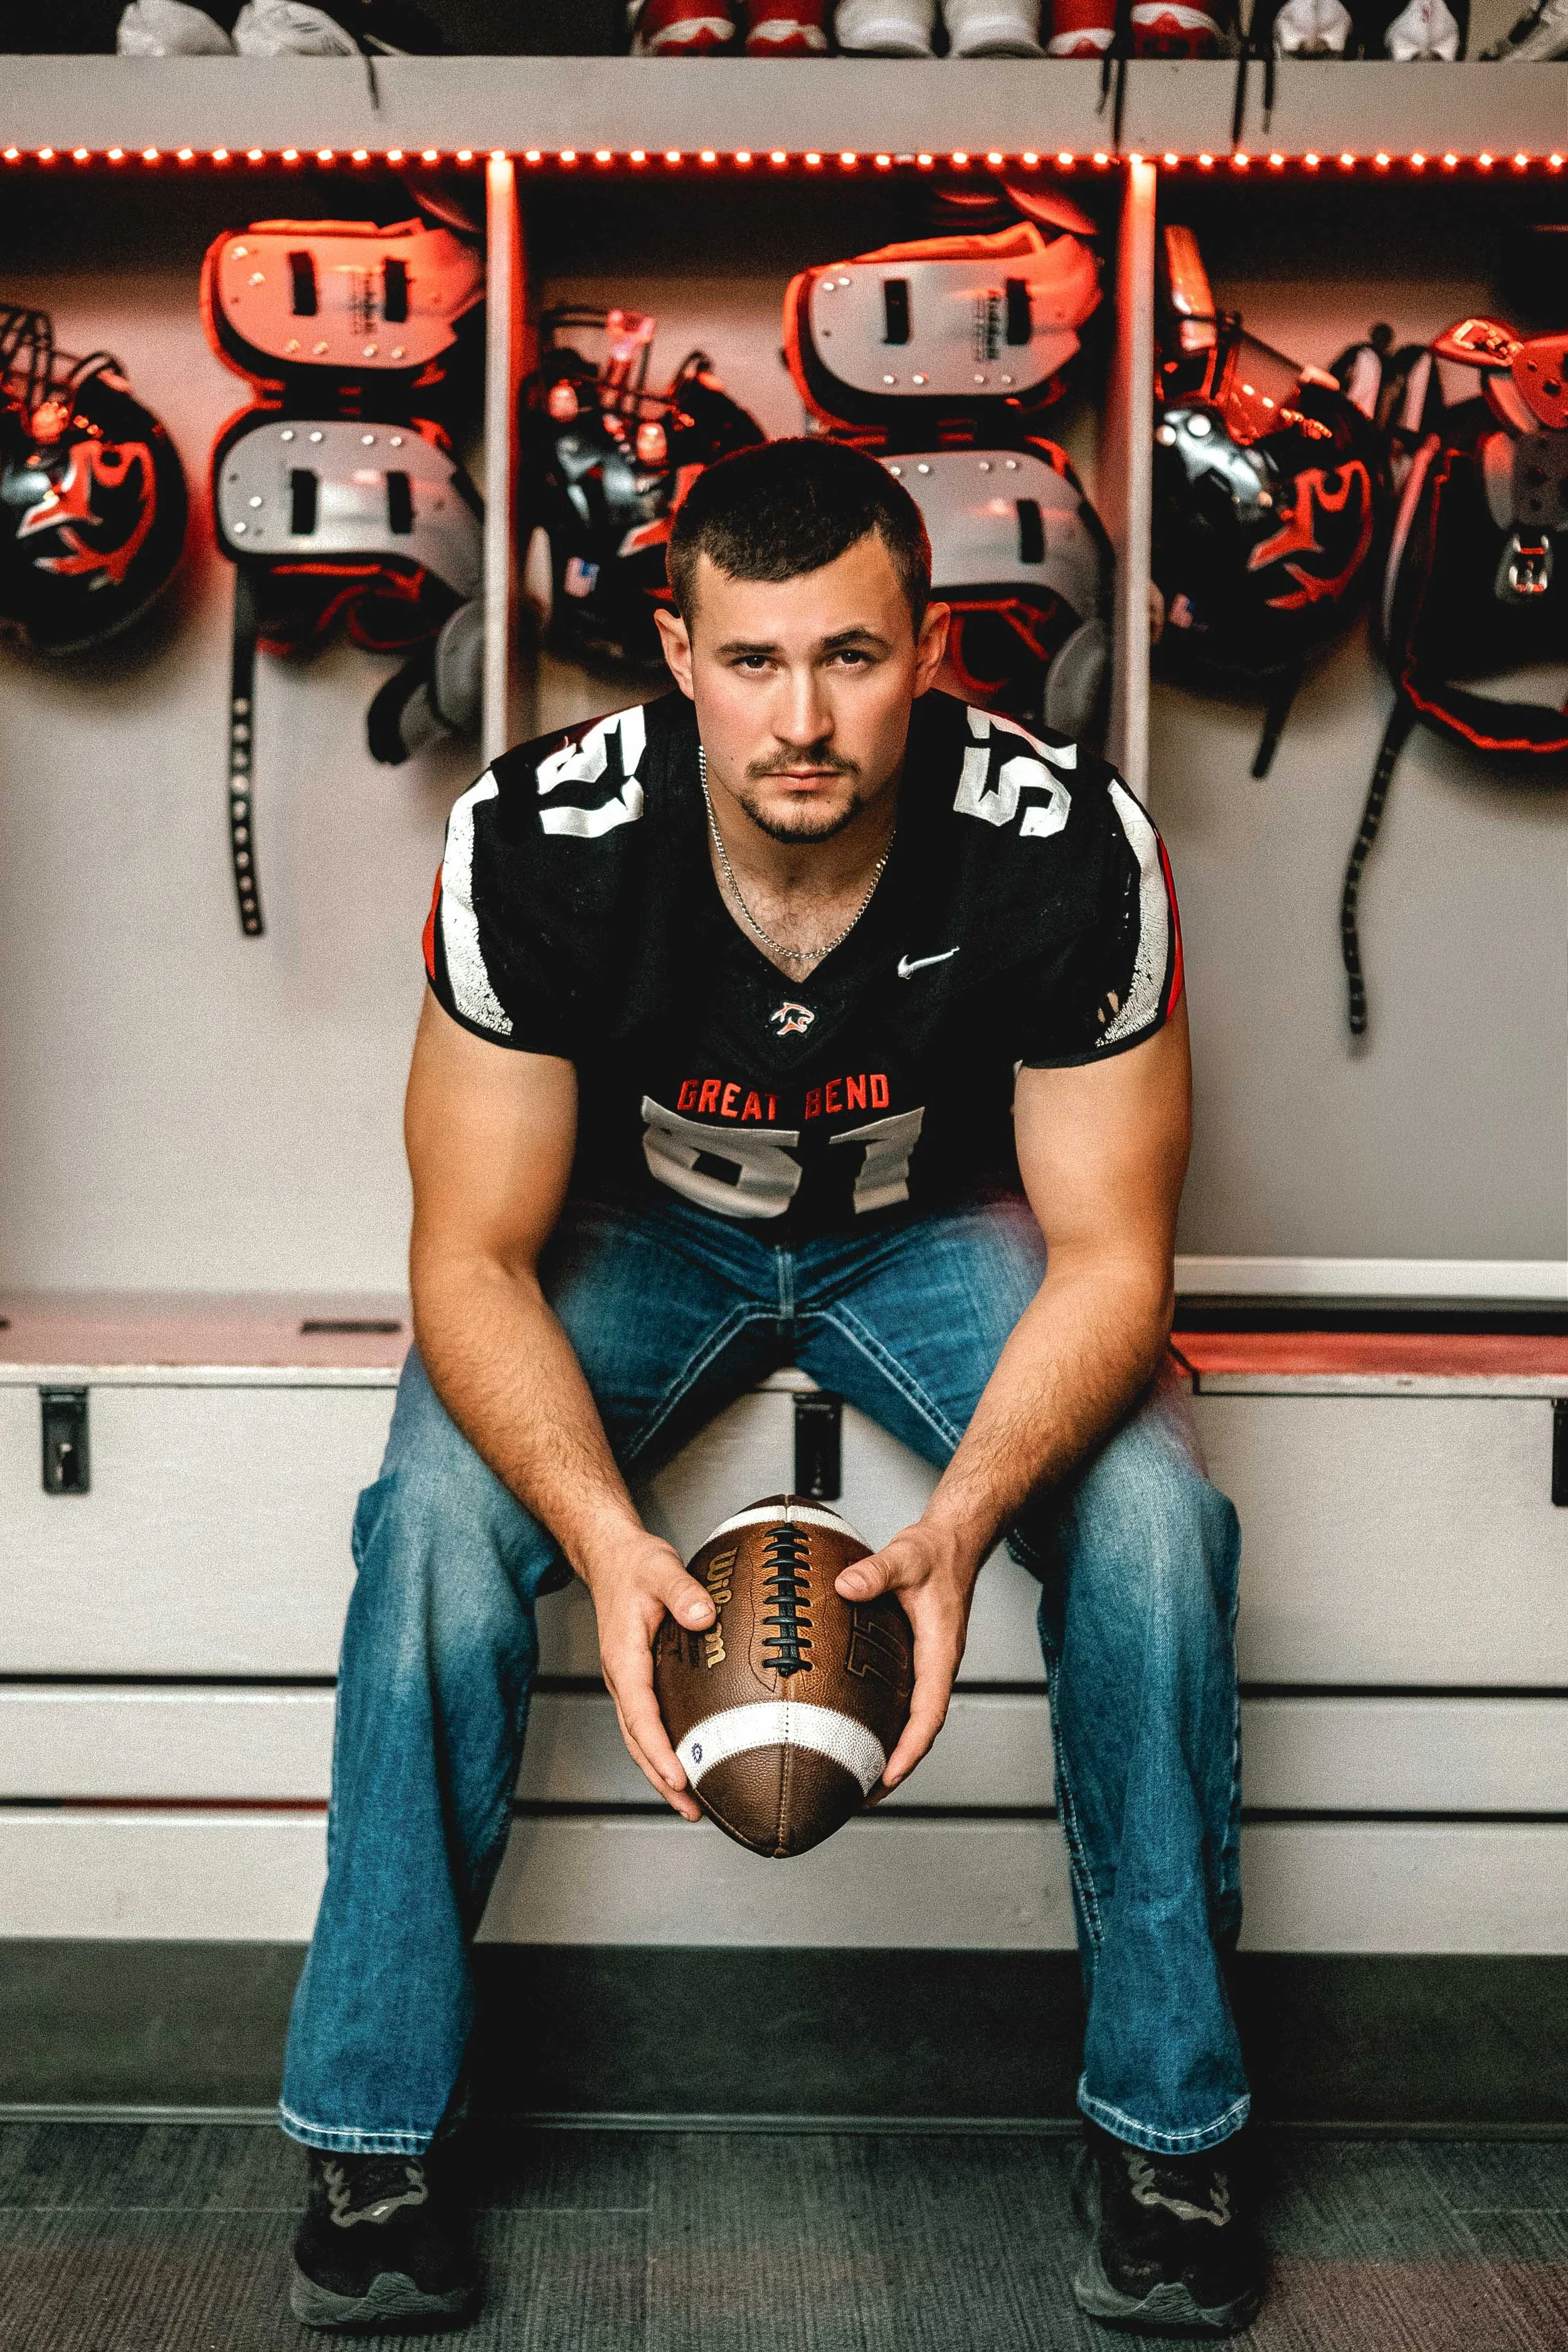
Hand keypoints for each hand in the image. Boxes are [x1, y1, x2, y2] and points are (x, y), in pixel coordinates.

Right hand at [582, 1531, 715, 1821]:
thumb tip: (704, 1616)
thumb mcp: (661, 1569)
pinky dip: (662, 1750)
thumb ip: (683, 1592)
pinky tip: (686, 1762)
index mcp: (623, 1657)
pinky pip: (646, 1724)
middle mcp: (621, 1676)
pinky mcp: (638, 1679)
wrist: (612, 1556)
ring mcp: (627, 1680)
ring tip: (691, 1804)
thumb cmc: (635, 1565)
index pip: (640, 1713)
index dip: (658, 1749)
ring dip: (661, 1772)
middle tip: (692, 1809)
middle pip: (636, 1740)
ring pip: (639, 1738)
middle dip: (661, 1778)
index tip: (679, 1776)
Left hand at [834, 1522, 976, 1789]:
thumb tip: (844, 1586)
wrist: (953, 1541)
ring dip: (890, 1752)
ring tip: (854, 1781)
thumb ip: (877, 1572)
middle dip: (896, 1769)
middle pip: (921, 1732)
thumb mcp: (905, 1556)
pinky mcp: (914, 1659)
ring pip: (912, 1721)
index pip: (929, 1713)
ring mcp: (925, 1666)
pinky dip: (885, 1726)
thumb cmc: (935, 1552)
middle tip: (860, 1799)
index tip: (888, 1777)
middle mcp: (935, 1667)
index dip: (910, 1749)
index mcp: (940, 1653)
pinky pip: (902, 1703)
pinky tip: (855, 1733)